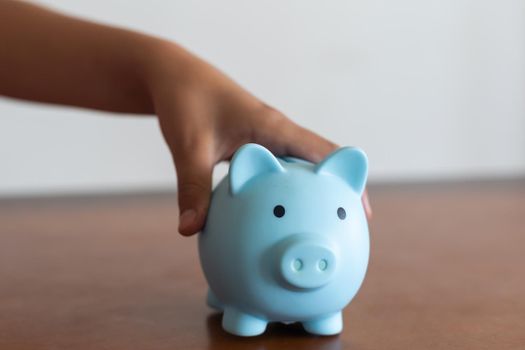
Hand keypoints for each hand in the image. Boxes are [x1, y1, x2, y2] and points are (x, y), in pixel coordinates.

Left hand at [144, 43, 371, 235]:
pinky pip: (277, 174)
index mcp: (274, 128)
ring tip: (314, 232)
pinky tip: (271, 219)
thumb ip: (193, 188)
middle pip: (321, 165)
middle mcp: (277, 133)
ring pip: (300, 171)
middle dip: (335, 195)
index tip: (362, 214)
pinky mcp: (253, 146)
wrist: (174, 76)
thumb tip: (190, 231)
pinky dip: (283, 194)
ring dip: (309, 197)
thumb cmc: (186, 101)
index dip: (350, 181)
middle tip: (342, 231)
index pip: (326, 154)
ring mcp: (266, 140)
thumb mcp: (189, 146)